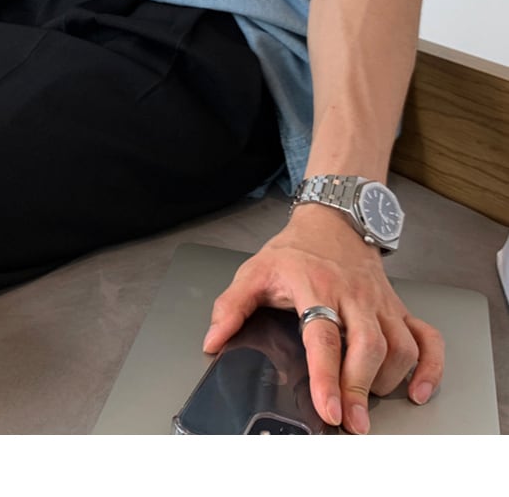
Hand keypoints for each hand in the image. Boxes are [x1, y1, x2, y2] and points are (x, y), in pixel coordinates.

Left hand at [202, 205, 443, 433]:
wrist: (332, 220)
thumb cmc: (294, 251)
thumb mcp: (254, 270)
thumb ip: (231, 305)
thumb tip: (213, 340)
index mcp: (315, 285)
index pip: (323, 335)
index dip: (327, 375)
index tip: (329, 407)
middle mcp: (353, 295)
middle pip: (367, 346)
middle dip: (360, 389)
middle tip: (352, 423)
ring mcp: (379, 302)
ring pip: (399, 346)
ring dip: (387, 381)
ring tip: (368, 403)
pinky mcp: (398, 307)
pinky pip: (427, 337)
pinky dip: (430, 366)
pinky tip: (419, 389)